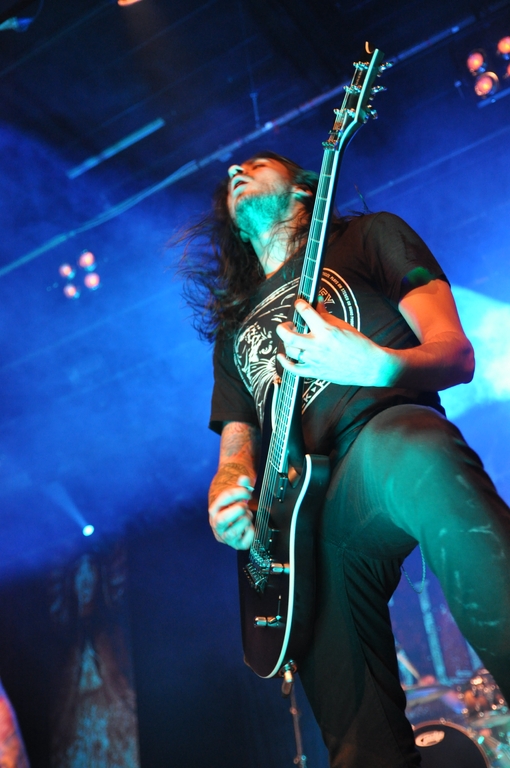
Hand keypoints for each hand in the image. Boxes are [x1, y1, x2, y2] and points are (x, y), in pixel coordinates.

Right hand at [208, 475, 254, 549]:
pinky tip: (249, 526)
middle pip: (223, 519)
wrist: (231, 519)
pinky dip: (251, 533)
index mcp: (214, 510)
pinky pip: (244, 543)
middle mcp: (216, 524)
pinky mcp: (235, 544)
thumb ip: (242, 485)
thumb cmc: (233, 505)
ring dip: (245, 521)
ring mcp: (225, 536)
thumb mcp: (236, 494)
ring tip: (247, 516)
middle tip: (245, 506)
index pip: (224, 498)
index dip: (240, 492)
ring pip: (233, 532)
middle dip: (239, 510)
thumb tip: (244, 479)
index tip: (247, 492)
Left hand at [276, 299, 392, 386]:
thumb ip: (326, 314)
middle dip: (283, 327)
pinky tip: (282, 356)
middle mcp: (318, 346)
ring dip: (287, 342)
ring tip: (291, 337)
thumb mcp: (343, 325)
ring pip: (290, 350)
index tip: (299, 304)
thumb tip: (317, 302)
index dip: (299, 304)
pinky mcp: (315, 372)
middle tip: (288, 324)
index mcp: (326, 331)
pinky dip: (284, 362)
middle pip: (288, 335)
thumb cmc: (359, 345)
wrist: (369, 366)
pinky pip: (293, 369)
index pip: (305, 312)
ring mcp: (315, 360)